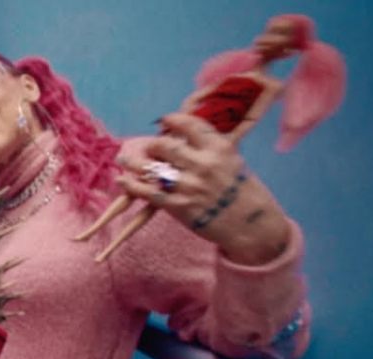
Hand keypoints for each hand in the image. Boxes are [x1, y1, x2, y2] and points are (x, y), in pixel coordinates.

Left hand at [116, 113, 288, 263]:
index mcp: (219, 148)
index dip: (172, 120)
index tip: (163, 120)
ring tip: (124, 159)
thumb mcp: (232, 161)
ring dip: (134, 162)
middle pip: (165, 145)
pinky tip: (122, 180)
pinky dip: (131, 185)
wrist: (251, 225)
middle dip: (152, 144)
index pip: (189, 124)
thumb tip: (183, 136)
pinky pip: (148, 193)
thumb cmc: (241, 191)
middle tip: (146, 147)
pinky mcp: (180, 206)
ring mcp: (190, 186)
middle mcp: (203, 164)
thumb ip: (209, 148)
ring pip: (152, 167)